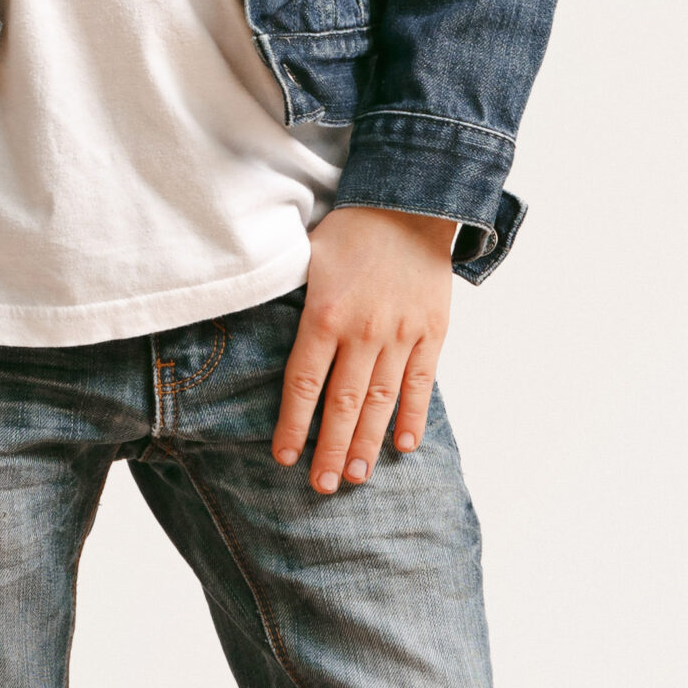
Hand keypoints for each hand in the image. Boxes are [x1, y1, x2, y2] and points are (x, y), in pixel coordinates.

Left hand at [273, 205, 459, 494]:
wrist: (410, 201)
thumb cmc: (350, 230)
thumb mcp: (306, 258)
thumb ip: (288, 300)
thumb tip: (255, 332)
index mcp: (324, 314)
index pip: (303, 384)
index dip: (293, 425)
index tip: (285, 458)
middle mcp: (363, 331)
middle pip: (343, 404)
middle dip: (329, 449)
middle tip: (321, 486)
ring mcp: (401, 334)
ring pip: (382, 400)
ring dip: (368, 443)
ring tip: (355, 476)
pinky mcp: (432, 331)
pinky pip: (422, 382)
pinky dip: (413, 416)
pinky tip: (404, 445)